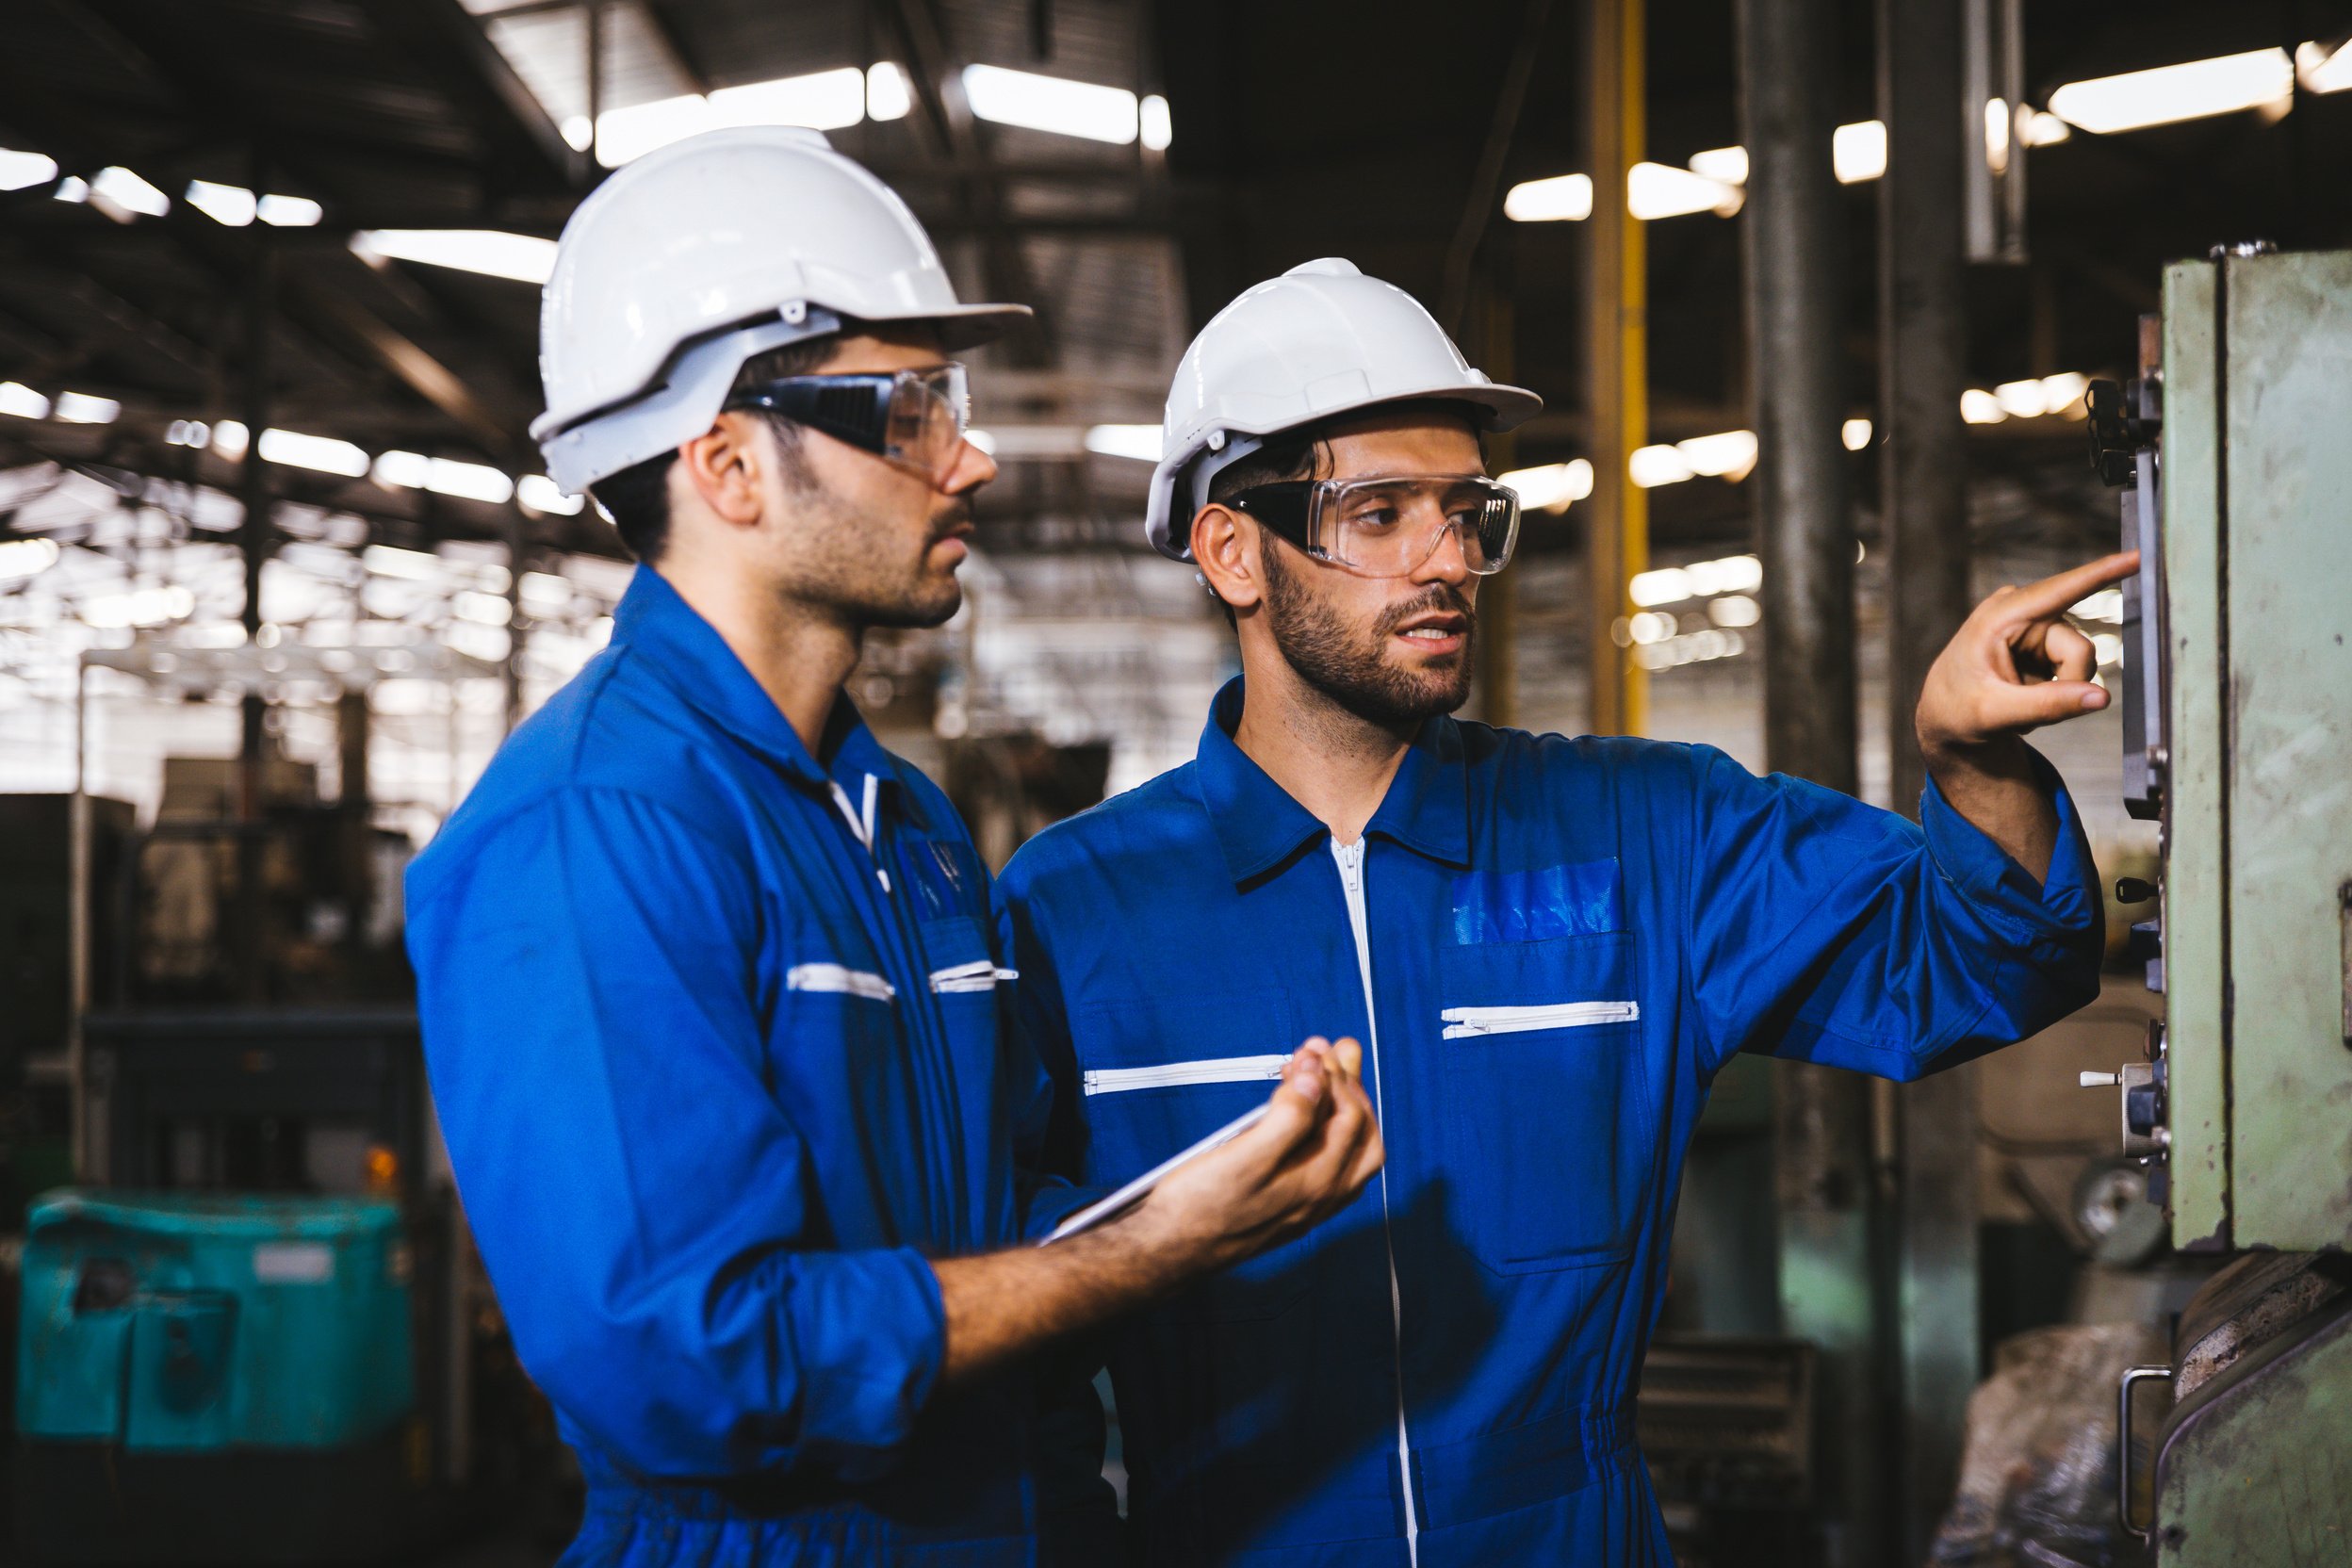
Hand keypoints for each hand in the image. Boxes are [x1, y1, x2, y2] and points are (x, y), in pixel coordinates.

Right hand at [1132, 1036, 1384, 1272]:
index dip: (1334, 1076)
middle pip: (1359, 1132)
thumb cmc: (1198, 1207)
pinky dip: (1328, 1129)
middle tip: (1324, 1049)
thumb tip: (1316, 1079)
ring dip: (1341, 1105)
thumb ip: (1288, 1118)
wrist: (1166, 1252)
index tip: (1307, 1049)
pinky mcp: (1289, 1205)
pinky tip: (1311, 1116)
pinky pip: (1330, 1164)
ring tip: (1322, 1071)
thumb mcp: (1243, 1158)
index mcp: (1317, 1184)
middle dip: (1346, 1084)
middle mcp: (1321, 1197)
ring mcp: (1308, 1203)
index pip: (1349, 1118)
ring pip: (1349, 1149)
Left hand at [1915, 551, 2139, 757]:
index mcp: (2000, 617)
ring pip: (2082, 662)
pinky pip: (2075, 668)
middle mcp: (2023, 612)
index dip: (2102, 573)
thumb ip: (2048, 706)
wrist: (1947, 715)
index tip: (2138, 555)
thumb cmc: (1958, 709)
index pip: (2060, 590)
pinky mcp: (2046, 639)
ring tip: (2020, 698)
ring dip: (2059, 689)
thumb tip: (2102, 698)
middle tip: (2029, 710)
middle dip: (2065, 684)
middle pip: (2080, 650)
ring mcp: (2036, 625)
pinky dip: (2057, 688)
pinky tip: (2027, 692)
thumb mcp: (1994, 714)